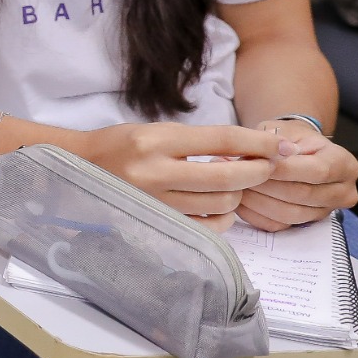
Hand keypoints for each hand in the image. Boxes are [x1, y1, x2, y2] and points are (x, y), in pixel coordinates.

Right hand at [62, 122, 278, 230]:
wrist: (78, 167)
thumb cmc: (121, 145)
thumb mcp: (157, 130)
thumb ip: (200, 141)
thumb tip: (251, 150)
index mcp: (157, 139)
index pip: (223, 139)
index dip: (258, 143)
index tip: (279, 145)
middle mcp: (155, 171)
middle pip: (228, 175)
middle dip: (258, 171)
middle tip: (266, 167)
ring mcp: (154, 201)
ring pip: (220, 203)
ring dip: (238, 194)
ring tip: (234, 186)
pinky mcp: (154, 222)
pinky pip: (205, 227)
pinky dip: (222, 218)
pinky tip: (219, 208)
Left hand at [236, 120, 357, 230]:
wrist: (295, 153)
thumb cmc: (292, 139)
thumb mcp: (287, 130)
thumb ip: (277, 142)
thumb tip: (265, 156)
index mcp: (345, 164)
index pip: (317, 171)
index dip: (285, 169)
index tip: (258, 162)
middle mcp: (343, 192)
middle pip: (302, 195)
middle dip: (267, 185)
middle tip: (238, 174)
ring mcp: (325, 212)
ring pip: (289, 214)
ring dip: (258, 201)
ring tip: (236, 185)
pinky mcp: (304, 225)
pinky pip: (277, 225)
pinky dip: (254, 214)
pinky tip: (239, 200)